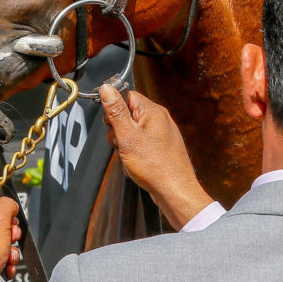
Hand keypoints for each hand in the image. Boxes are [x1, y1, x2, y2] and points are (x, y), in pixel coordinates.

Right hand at [100, 84, 212, 229]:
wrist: (175, 193)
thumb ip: (116, 111)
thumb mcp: (128, 136)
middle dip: (118, 130)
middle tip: (121, 143)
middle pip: (128, 114)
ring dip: (125, 144)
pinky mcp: (162, 147)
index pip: (127, 95)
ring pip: (133, 131)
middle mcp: (160, 119)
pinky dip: (134, 153)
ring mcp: (162, 134)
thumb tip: (106, 88)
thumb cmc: (155, 167)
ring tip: (129, 157)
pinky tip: (136, 164)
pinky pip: (141, 143)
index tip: (110, 123)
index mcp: (153, 111)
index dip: (114, 108)